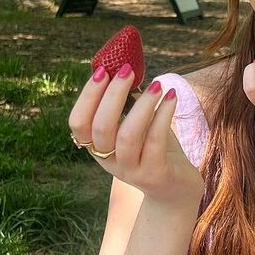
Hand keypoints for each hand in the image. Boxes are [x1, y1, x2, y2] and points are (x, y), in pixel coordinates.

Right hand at [68, 69, 204, 206]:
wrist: (176, 189)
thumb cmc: (154, 149)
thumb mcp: (136, 125)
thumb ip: (127, 104)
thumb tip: (124, 65)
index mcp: (97, 147)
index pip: (78, 124)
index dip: (87, 97)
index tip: (102, 70)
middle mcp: (109, 161)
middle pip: (100, 128)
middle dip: (113, 95)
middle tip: (128, 70)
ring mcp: (131, 171)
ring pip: (127, 136)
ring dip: (142, 106)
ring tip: (157, 85)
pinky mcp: (154, 175)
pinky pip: (155, 142)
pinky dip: (163, 115)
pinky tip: (172, 97)